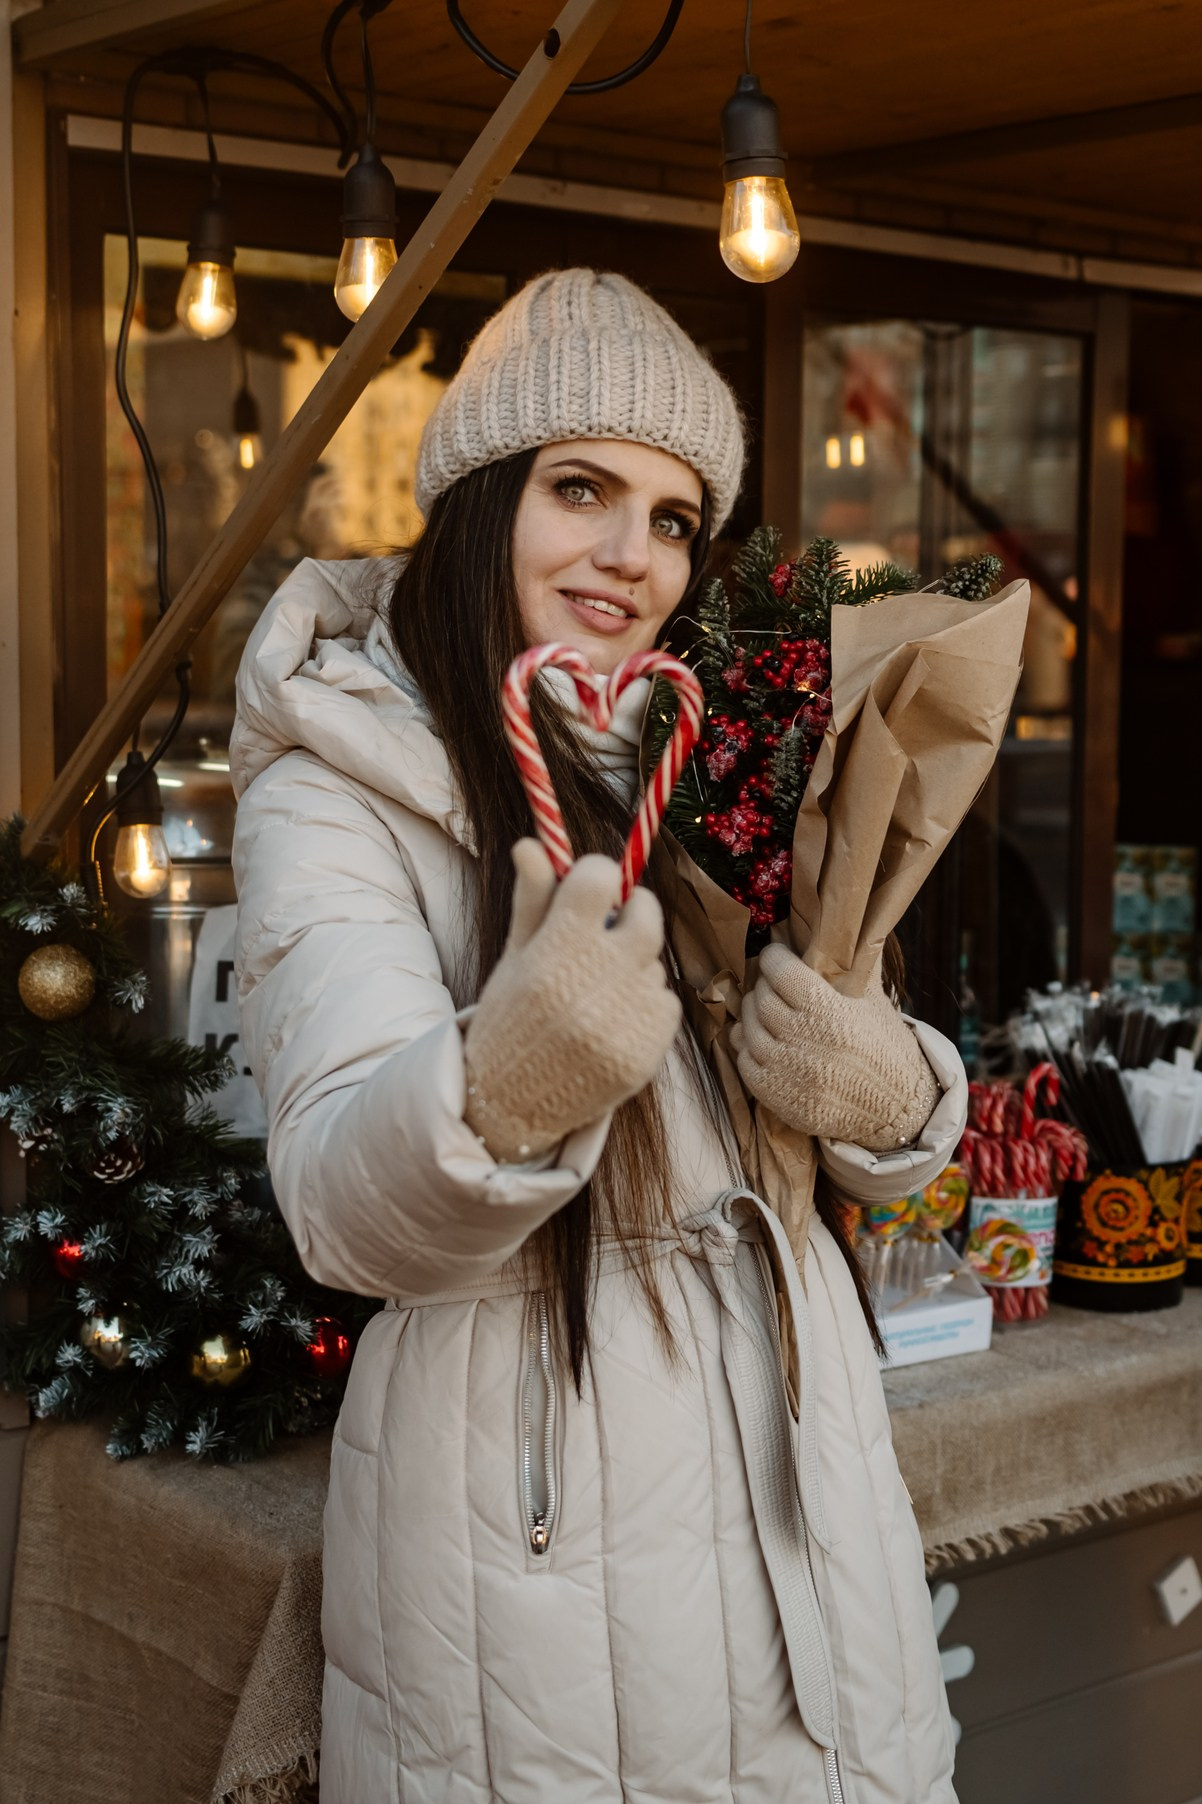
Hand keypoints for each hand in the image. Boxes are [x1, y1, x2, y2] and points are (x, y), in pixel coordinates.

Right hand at [463, 840, 680, 1162]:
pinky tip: (612, 1021)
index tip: (592, 885)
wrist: (507, 1104)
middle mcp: (590, 987)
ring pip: (654, 964)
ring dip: (634, 967)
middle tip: (616, 925)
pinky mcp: (645, 1055)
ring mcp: (622, 1024)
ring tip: (597, 991)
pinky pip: (665, 1004)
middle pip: (647, 918)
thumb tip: (533, 842)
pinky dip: (645, 1005)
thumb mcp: (514, 957)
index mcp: (552, 955)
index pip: (600, 880)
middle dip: (636, 912)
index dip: (599, 873)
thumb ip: (532, 900)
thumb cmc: (509, 1019)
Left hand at [731, 943, 940, 1152]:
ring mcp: (789, 1073)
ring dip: (751, 1014)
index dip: (774, 958)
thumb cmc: (885, 1047)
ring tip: (764, 1008)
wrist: (897, 1109)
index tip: (776, 956)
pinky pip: (745, 1062)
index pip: (782, 972)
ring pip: (747, 1029)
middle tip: (772, 983)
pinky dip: (747, 1046)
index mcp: (831, 1013)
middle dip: (763, 985)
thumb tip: (853, 918)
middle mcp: (806, 1043)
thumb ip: (854, 962)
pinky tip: (761, 1038)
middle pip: (761, 1000)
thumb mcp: (874, 1000)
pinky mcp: (779, 1099)